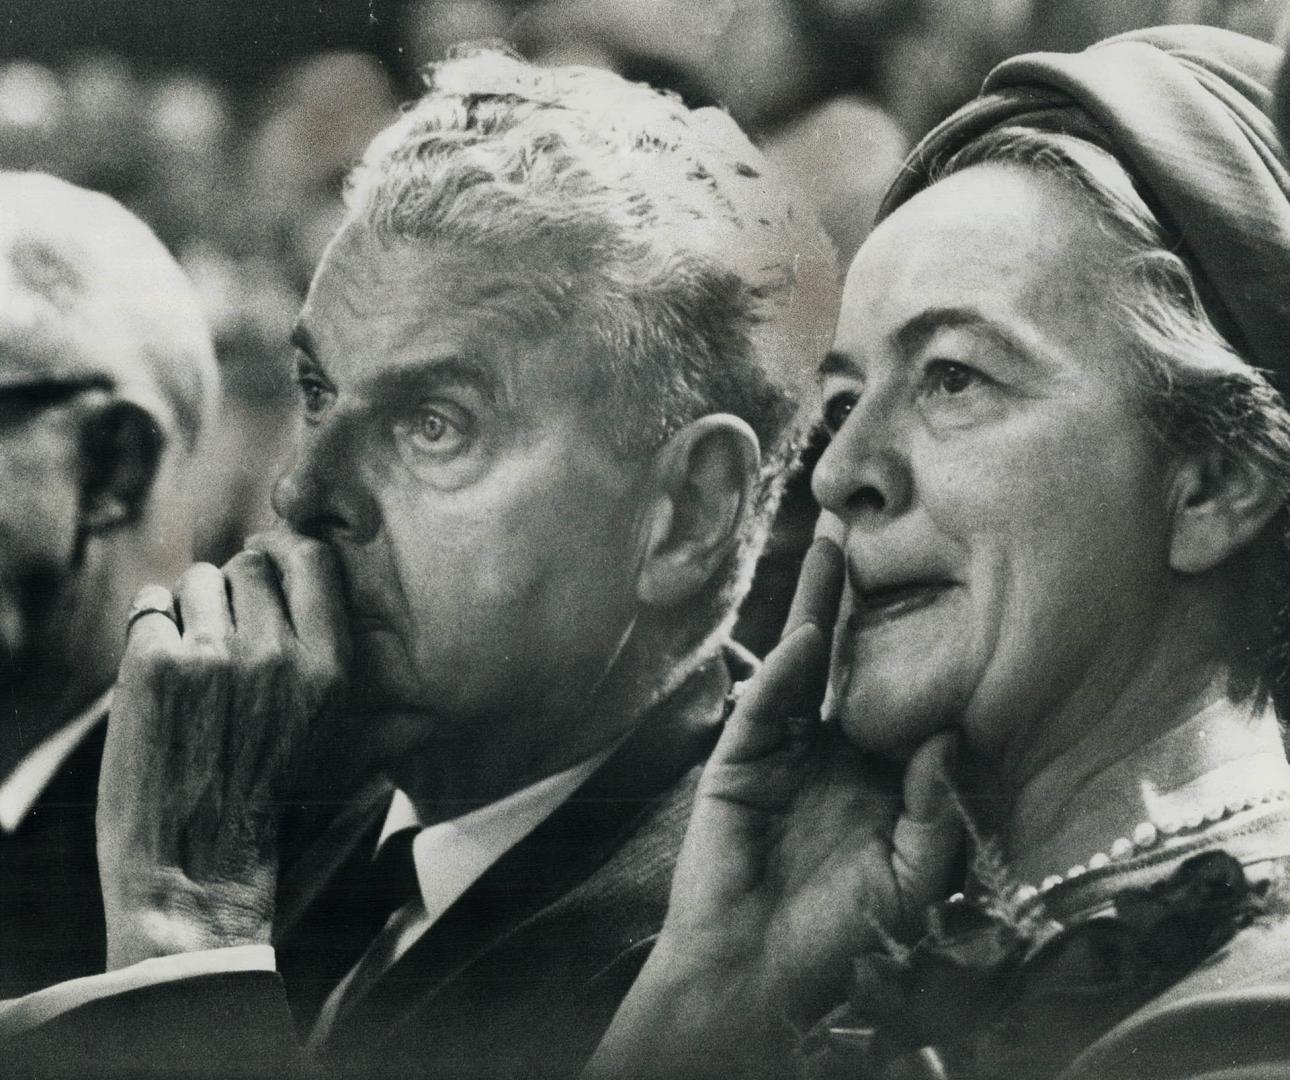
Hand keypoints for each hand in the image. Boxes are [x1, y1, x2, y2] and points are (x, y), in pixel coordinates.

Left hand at [98, 532, 349, 969]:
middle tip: (222, 638)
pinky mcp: (152, 665)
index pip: (314, 559)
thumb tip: (428, 713)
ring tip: (190, 661)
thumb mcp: (331, 749)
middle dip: (233, 592)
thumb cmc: (262, 803)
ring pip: (197, 580)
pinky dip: (148, 628)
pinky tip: (156, 672)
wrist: (191, 868)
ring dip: (189, 609)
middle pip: (249, 565)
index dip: (285, 560)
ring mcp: (213, 655)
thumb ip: (369, 707)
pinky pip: (149, 604)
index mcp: (330, 668)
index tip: (268, 583)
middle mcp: (277, 654)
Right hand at [588, 537, 960, 1077]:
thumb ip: (938, 811)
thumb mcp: (914, 879)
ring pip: (802, 665)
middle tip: (871, 530)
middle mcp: (830, 749)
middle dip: (858, 597)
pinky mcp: (739, 761)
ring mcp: (781, 750)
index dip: (918, 640)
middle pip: (849, 659)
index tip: (948, 581)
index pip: (901, 691)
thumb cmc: (843, 935)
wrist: (759, 973)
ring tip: (832, 548)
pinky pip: (764, 709)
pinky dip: (782, 675)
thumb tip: (949, 735)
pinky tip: (805, 640)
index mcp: (877, 773)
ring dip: (817, 608)